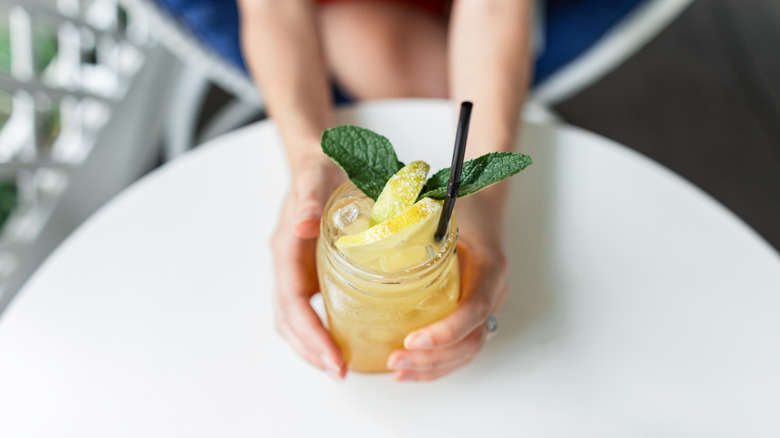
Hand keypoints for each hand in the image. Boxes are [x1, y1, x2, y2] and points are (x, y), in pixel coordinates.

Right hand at [271, 154, 345, 378]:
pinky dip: (320, 331)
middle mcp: (286, 264)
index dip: (309, 331)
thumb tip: (302, 222)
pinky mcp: (309, 273)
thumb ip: (309, 198)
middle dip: (310, 349)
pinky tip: (343, 342)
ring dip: (312, 346)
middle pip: (288, 319)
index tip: (332, 356)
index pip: (291, 301)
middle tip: (339, 371)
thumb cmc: (320, 170)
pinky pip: (307, 309)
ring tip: (340, 367)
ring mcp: (295, 271)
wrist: (316, 162)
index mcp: (286, 247)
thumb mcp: (317, 178)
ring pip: (294, 319)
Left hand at [387, 187, 508, 380]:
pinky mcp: (472, 312)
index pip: (475, 308)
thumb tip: (366, 225)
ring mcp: (485, 305)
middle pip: (471, 339)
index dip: (447, 330)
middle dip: (434, 358)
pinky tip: (410, 370)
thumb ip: (413, 216)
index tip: (412, 339)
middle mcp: (492, 291)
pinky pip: (461, 347)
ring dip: (433, 367)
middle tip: (396, 360)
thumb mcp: (442, 206)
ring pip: (467, 350)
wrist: (484, 202)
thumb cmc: (462, 203)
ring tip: (398, 372)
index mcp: (488, 266)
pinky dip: (437, 364)